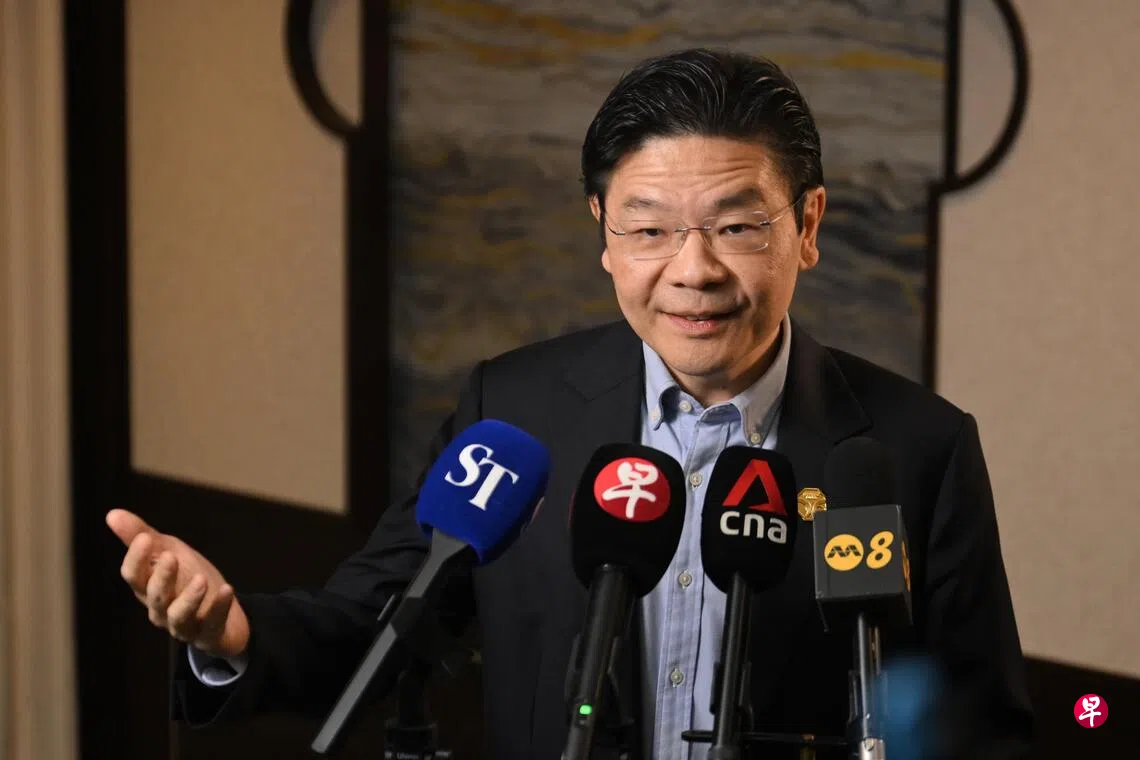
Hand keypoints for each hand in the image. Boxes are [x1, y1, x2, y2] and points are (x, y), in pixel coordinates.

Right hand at [107, 508, 250, 657]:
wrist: (222, 608)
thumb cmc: (187, 577)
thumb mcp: (168, 551)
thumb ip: (142, 536)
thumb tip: (111, 514)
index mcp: (147, 587)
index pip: (133, 576)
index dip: (136, 558)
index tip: (144, 538)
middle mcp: (160, 609)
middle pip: (154, 596)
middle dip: (161, 577)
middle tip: (170, 557)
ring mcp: (183, 625)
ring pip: (179, 616)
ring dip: (189, 598)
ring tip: (201, 579)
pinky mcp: (208, 634)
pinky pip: (211, 624)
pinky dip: (219, 608)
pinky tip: (227, 590)